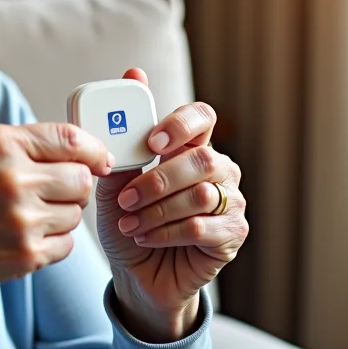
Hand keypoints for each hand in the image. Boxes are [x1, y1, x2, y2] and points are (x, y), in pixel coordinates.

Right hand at [0, 123, 111, 335]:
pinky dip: (53, 243)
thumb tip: (84, 152)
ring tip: (26, 219)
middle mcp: (13, 178)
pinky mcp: (26, 254)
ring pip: (76, 213)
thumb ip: (26, 147)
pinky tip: (23, 239)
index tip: (101, 159)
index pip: (71, 138)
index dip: (94, 149)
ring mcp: (21, 218)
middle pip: (82, 178)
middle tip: (52, 194)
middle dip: (74, 186)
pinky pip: (67, 244)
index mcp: (0, 144)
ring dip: (61, 216)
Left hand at [95, 69, 247, 342]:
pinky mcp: (232, 235)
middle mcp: (219, 170)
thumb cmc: (129, 221)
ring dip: (157, 211)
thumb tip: (133, 74)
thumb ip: (122, 137)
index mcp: (192, 148)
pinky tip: (146, 237)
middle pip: (201, 159)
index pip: (203, 117)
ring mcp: (230, 202)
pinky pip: (204, 227)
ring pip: (200, 195)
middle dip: (156, 181)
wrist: (137, 274)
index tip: (152, 143)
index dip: (181, 125)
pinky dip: (167, 233)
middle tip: (125, 200)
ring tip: (130, 223)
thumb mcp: (115, 181)